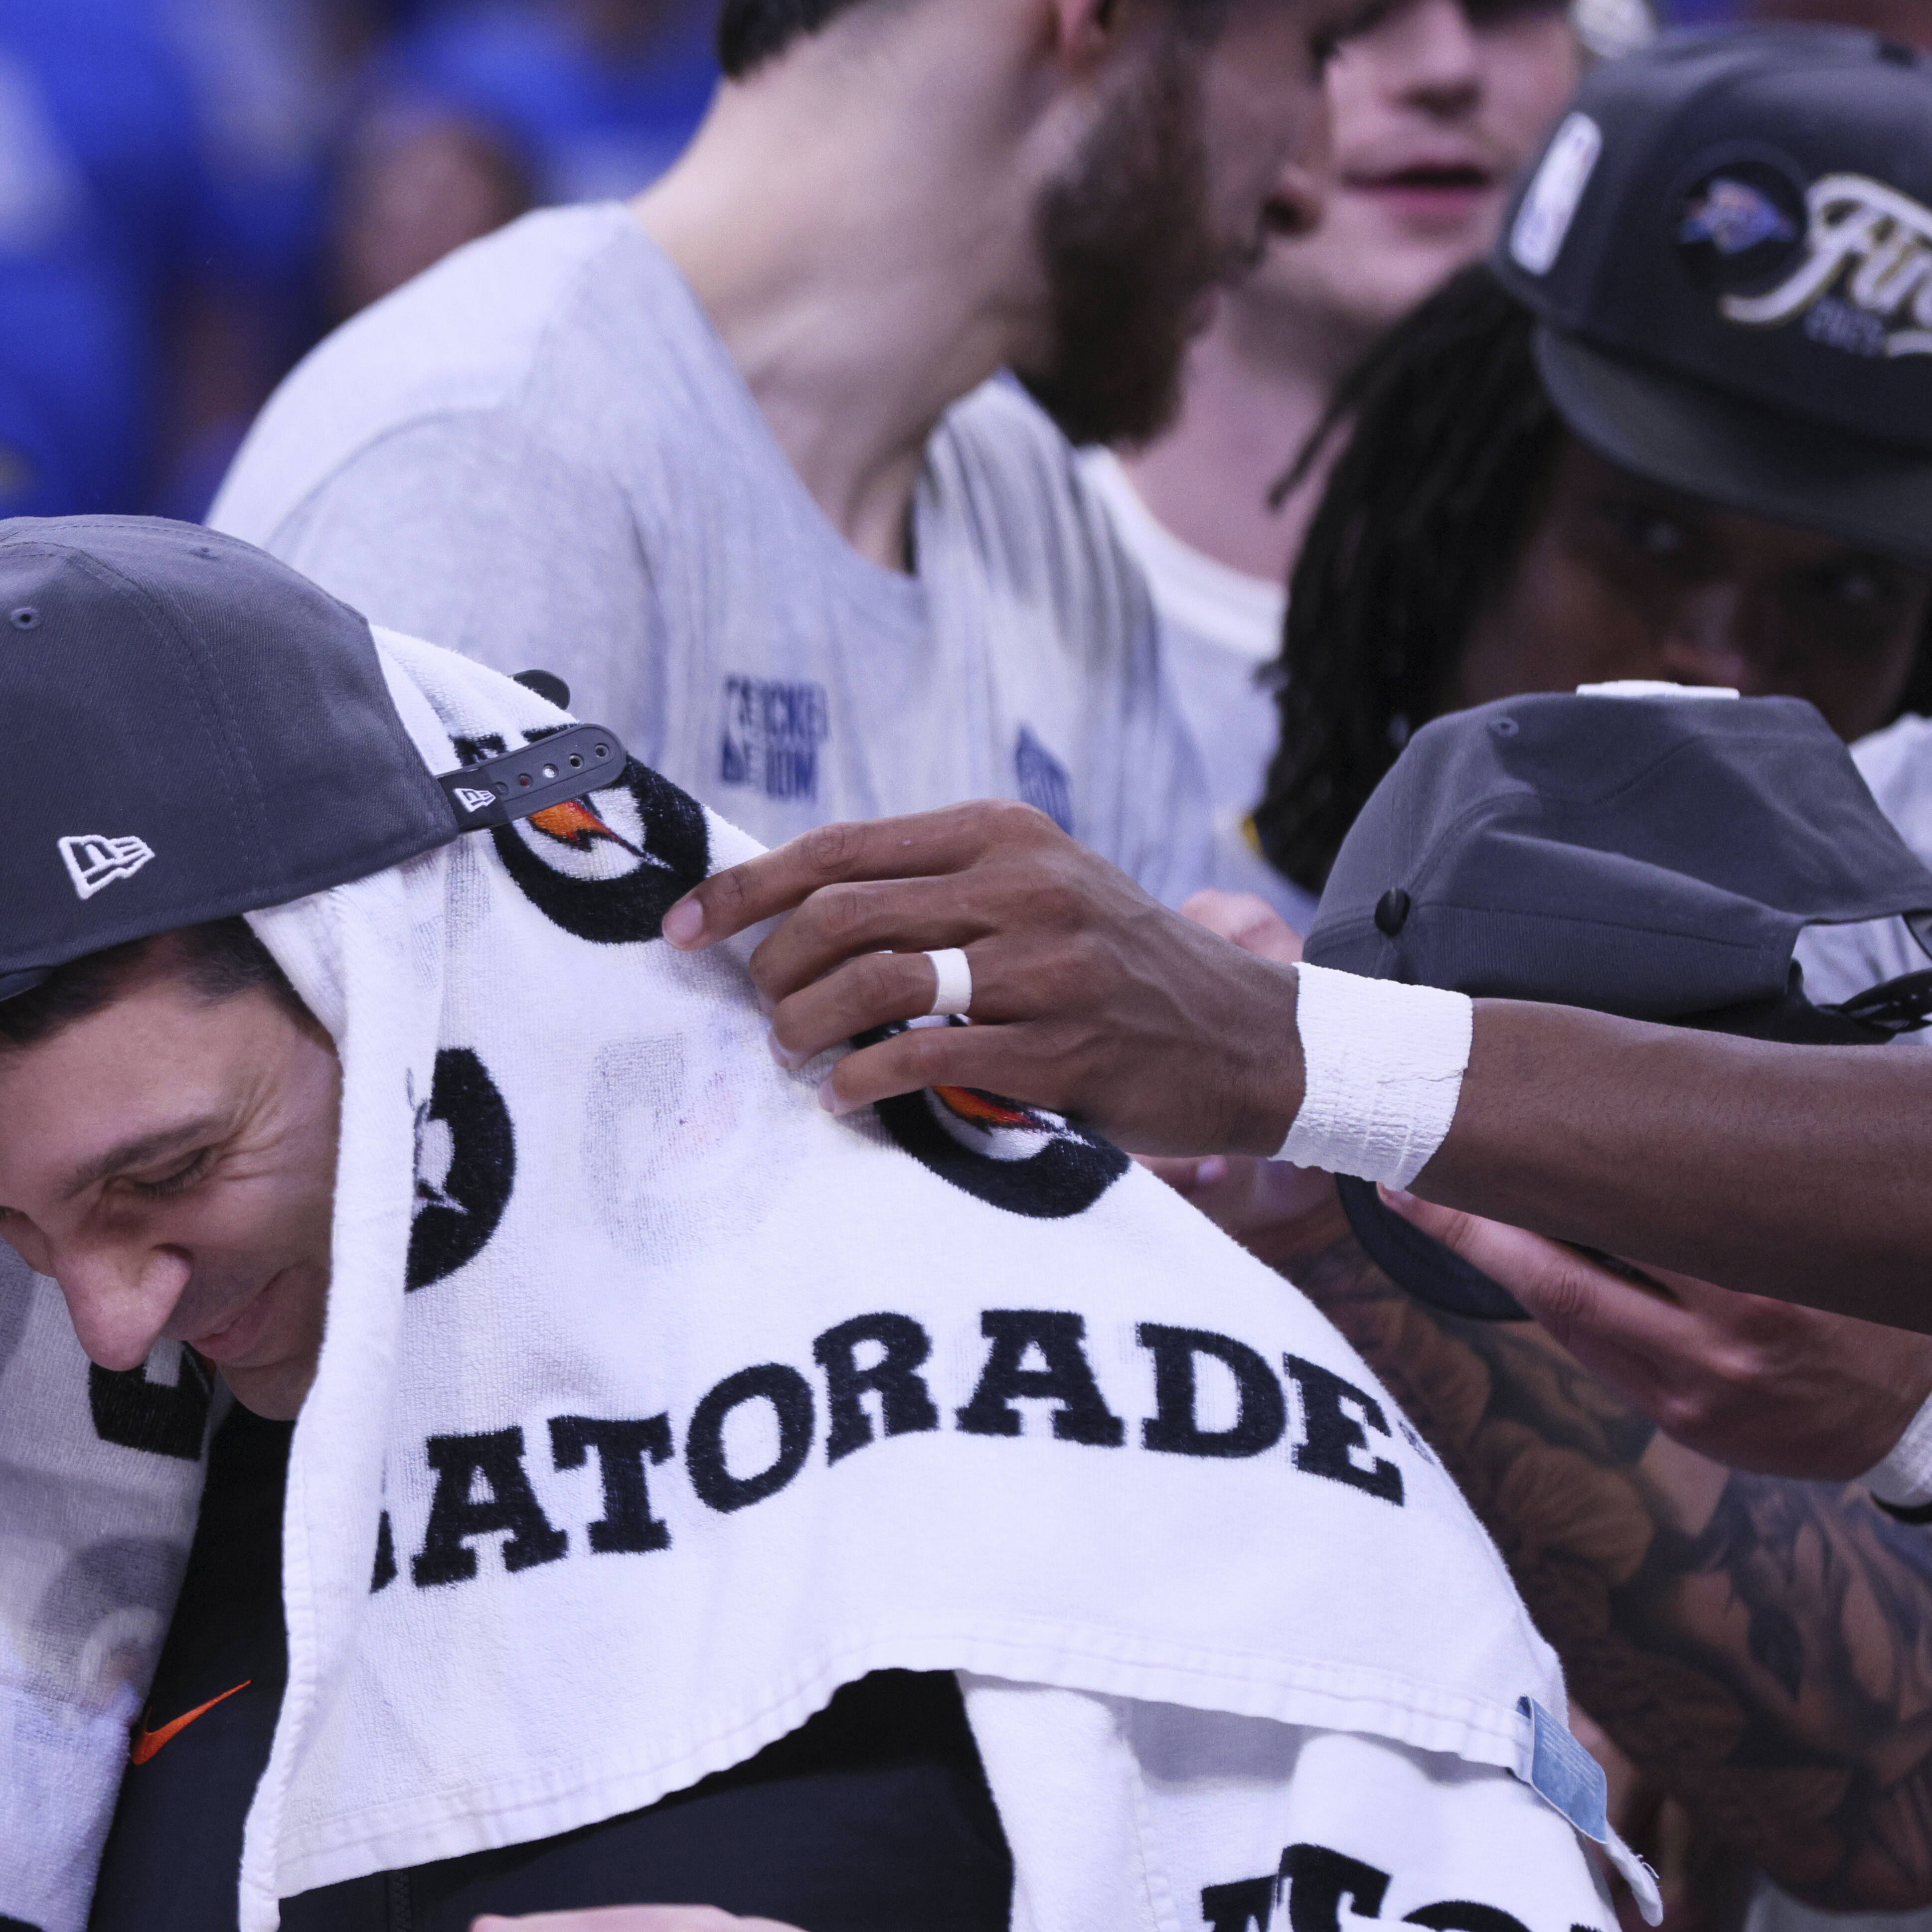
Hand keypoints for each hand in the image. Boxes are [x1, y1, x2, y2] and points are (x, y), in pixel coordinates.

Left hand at [664, 801, 1303, 1155]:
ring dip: (806, 1025)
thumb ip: (932, 891)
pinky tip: (846, 1097)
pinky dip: (864, 1082)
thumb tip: (791, 912)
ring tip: (791, 1052)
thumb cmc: (1113, 968)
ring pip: (875, 982)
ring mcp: (1047, 966)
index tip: (681, 927)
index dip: (743, 889)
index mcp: (1000, 834)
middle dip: (772, 967)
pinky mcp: (1062, 1047)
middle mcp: (1023, 885)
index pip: (837, 850)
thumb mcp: (1033, 893)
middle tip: (759, 1011)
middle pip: (841, 913)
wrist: (1249, 1036)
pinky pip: (927, 1059)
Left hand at [1383, 1192, 1931, 1478]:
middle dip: (1478, 1231)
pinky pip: (1597, 1356)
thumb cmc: (1861, 1299)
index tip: (1452, 1158)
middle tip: (1412, 1177)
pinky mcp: (1682, 1423)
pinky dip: (1557, 1310)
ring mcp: (1693, 1392)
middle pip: (1565, 1282)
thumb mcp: (1807, 1238)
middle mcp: (1719, 1345)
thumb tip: (1629, 1139)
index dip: (1520, 1199)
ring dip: (1502, 1266)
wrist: (1917, 1408)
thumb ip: (1721, 1200)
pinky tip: (1523, 1268)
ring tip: (1442, 1209)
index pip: (1611, 1229)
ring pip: (1568, 1321)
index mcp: (1759, 1286)